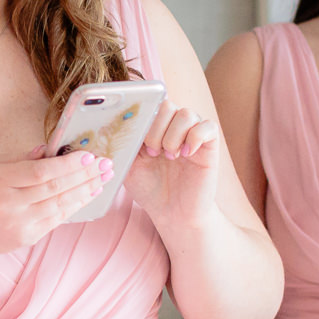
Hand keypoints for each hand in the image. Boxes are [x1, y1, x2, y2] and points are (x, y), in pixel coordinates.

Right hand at [0, 147, 111, 265]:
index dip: (66, 164)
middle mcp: (9, 204)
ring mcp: (20, 223)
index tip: (87, 154)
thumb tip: (49, 149)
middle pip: (54, 188)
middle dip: (84, 174)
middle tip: (105, 163)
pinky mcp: (28, 237)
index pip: (39, 172)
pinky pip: (58, 219)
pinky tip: (89, 194)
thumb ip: (18, 157)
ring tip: (104, 177)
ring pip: (60, 204)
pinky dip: (76, 205)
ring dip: (86, 190)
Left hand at [123, 99, 222, 227]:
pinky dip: (195, 138)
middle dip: (156, 129)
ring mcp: (192, 134)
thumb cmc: (149, 189)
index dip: (142, 117)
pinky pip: (208, 126)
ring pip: (186, 114)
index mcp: (152, 127)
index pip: (149, 104)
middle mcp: (173, 127)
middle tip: (153, 153)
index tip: (138, 140)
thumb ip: (120, 145)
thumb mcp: (127, 165)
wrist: (172, 213)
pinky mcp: (210, 146)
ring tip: (170, 156)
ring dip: (173, 135)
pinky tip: (187, 155)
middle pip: (168, 105)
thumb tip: (108, 127)